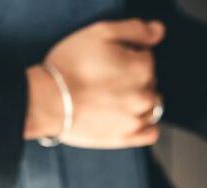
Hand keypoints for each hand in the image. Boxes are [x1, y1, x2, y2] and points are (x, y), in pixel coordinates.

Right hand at [25, 20, 164, 147]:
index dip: (127, 54)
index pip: (146, 56)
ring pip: (152, 106)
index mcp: (143, 67)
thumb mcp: (101, 32)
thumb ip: (135, 29)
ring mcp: (137, 118)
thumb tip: (158, 32)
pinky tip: (128, 117)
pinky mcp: (126, 138)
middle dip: (134, 77)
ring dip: (139, 100)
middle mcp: (145, 94)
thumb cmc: (70, 64)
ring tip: (113, 98)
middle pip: (149, 81)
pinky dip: (144, 125)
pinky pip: (150, 133)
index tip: (108, 59)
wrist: (48, 101)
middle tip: (106, 79)